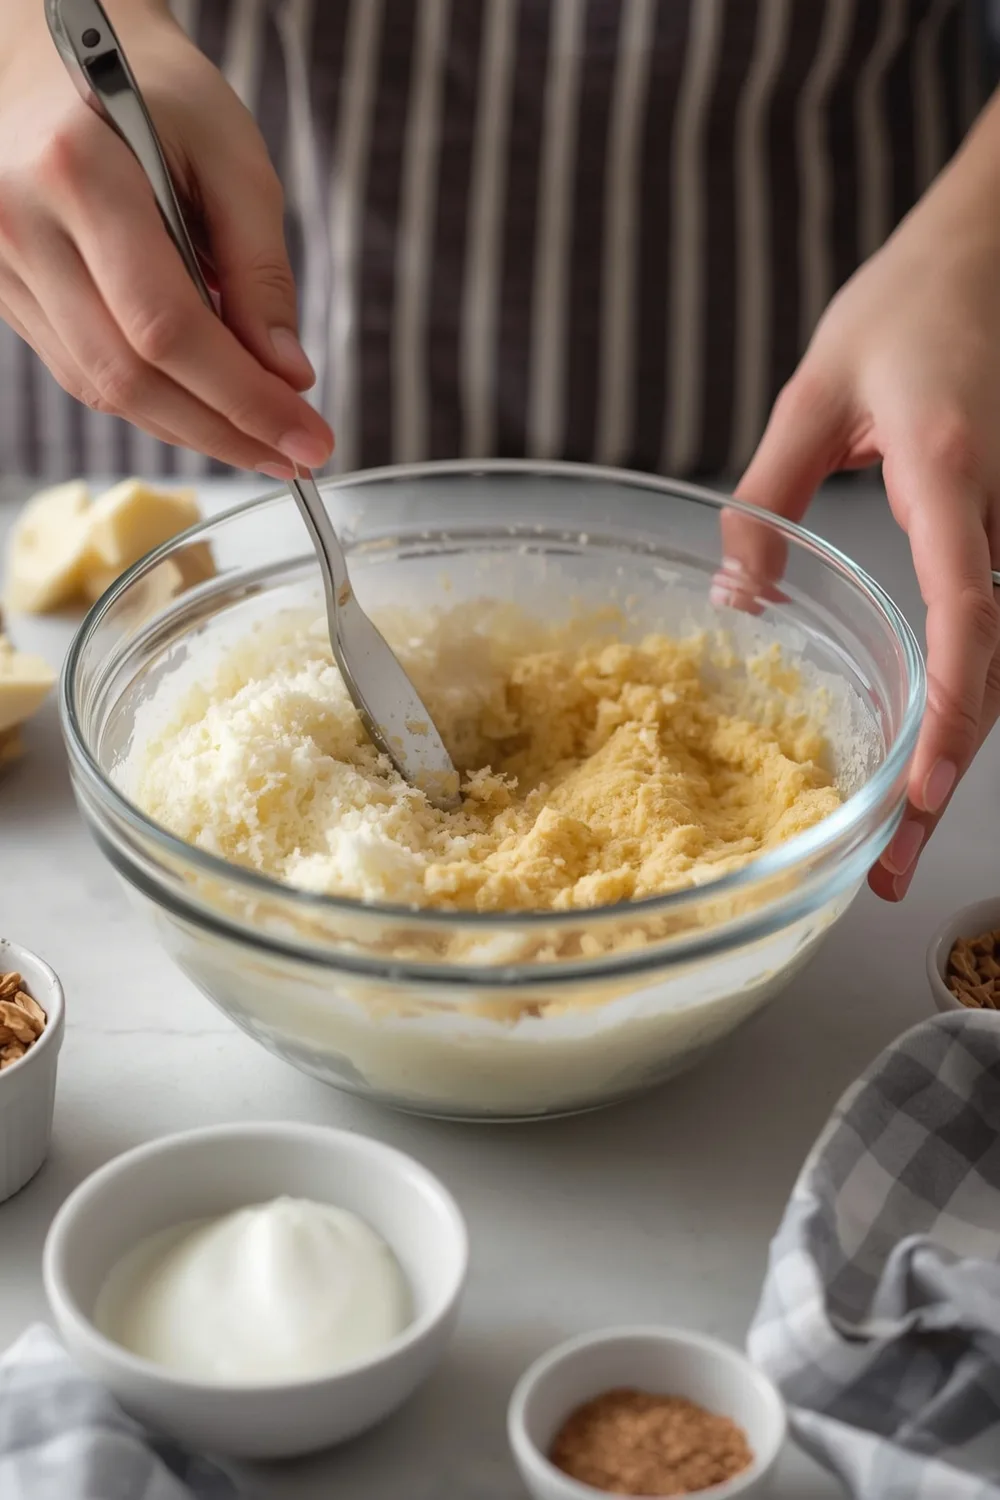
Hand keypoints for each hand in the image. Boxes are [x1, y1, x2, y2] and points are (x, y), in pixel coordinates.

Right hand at [0, 0, 332, 476]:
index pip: (166, 328)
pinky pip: (80, 370)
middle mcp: (19, 223)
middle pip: (127, 377)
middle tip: (295, 457)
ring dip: (189, 429)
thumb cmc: (150, 85)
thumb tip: (288, 377)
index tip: (310, 438)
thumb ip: (260, 270)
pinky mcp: (1, 288)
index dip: (243, 401)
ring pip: (100, 388)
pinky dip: (151, 401)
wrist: (49, 42)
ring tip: (262, 440)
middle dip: (222, 433)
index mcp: (78, 173)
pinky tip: (205, 406)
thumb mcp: (230, 153)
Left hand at [730, 91, 999, 900]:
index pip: (967, 618)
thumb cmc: (913, 299)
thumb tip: (738, 596)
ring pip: (995, 663)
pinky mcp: (999, 530)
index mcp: (952, 477)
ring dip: (951, 753)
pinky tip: (921, 748)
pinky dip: (957, 700)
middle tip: (888, 869)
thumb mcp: (814, 386)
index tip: (920, 794)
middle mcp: (998, 516)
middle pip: (988, 673)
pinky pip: (986, 630)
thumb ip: (767, 494)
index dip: (951, 716)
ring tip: (895, 839)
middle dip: (944, 778)